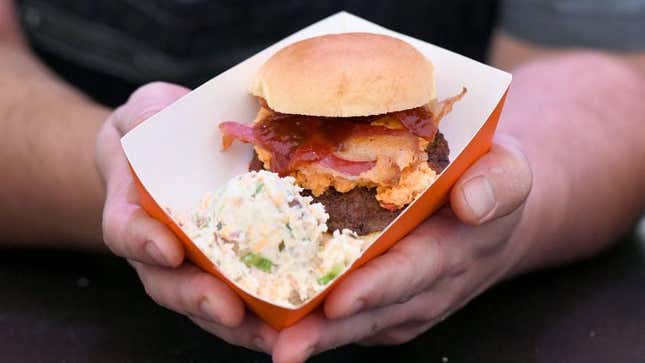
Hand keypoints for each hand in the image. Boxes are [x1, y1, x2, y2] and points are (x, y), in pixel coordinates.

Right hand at [95, 82, 277, 352]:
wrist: (180, 153)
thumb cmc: (159, 131)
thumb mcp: (147, 112)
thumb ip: (147, 115)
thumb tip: (158, 114)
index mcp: (133, 210)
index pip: (127, 230)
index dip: (143, 241)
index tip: (167, 248)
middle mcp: (160, 248)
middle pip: (168, 283)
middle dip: (197, 298)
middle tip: (227, 308)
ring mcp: (195, 263)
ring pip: (208, 303)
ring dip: (239, 324)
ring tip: (273, 335)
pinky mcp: (232, 267)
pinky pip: (245, 297)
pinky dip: (267, 315)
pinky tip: (298, 323)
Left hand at [272, 135, 532, 362]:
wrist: (487, 218)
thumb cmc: (489, 186)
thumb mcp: (507, 172)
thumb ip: (497, 184)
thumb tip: (471, 203)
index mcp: (450, 253)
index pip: (409, 273)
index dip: (374, 289)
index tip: (336, 302)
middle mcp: (420, 290)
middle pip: (369, 314)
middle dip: (324, 330)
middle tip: (283, 345)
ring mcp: (398, 304)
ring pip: (349, 324)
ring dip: (307, 334)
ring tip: (263, 340)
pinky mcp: (380, 306)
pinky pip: (340, 317)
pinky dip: (306, 320)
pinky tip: (267, 316)